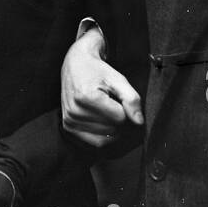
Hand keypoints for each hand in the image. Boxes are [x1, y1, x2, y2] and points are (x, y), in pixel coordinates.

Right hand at [60, 25, 142, 147]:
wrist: (76, 65)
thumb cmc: (97, 71)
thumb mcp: (118, 79)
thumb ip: (131, 99)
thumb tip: (139, 121)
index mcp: (87, 97)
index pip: (120, 118)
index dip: (123, 108)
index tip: (116, 97)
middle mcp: (75, 111)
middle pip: (113, 129)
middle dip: (117, 118)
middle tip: (110, 102)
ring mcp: (70, 120)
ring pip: (106, 137)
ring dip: (110, 126)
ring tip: (104, 109)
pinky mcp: (68, 126)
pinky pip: (95, 141)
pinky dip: (103, 135)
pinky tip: (101, 120)